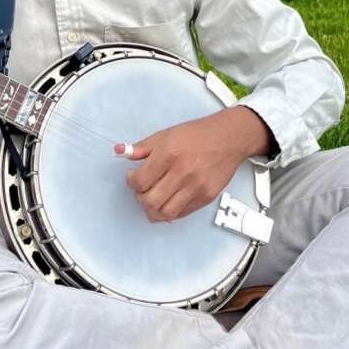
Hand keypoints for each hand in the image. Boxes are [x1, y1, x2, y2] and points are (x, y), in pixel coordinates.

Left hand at [117, 106, 273, 221]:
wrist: (228, 138)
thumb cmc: (198, 134)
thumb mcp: (165, 135)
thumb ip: (141, 147)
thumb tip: (120, 151)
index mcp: (169, 154)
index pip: (140, 181)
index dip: (131, 182)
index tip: (132, 177)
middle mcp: (183, 172)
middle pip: (150, 201)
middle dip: (140, 198)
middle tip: (141, 190)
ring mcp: (196, 187)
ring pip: (165, 213)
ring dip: (152, 209)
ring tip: (152, 199)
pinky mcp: (206, 197)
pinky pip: (182, 214)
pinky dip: (169, 212)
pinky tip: (166, 201)